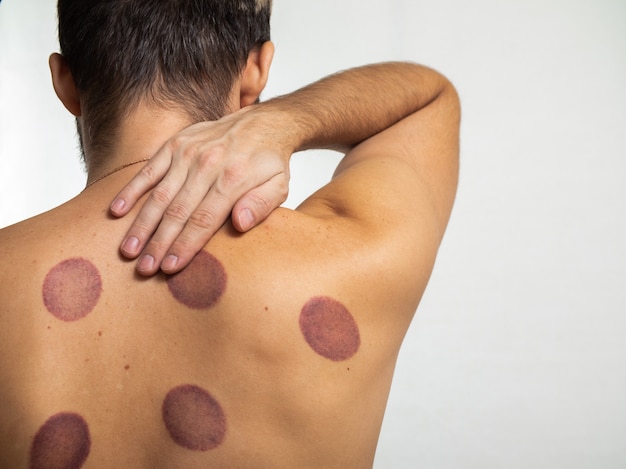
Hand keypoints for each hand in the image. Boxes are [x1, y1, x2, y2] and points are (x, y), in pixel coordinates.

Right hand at [110, 106, 291, 275]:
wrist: (263, 123)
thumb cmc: (269, 163)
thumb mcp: (279, 186)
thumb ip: (261, 205)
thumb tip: (240, 224)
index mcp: (233, 178)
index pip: (204, 219)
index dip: (185, 246)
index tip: (170, 268)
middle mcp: (207, 164)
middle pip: (178, 211)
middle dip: (159, 243)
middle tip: (144, 269)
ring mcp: (188, 152)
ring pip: (159, 194)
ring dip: (142, 224)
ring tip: (128, 249)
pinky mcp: (175, 144)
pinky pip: (148, 170)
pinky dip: (131, 190)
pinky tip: (116, 211)